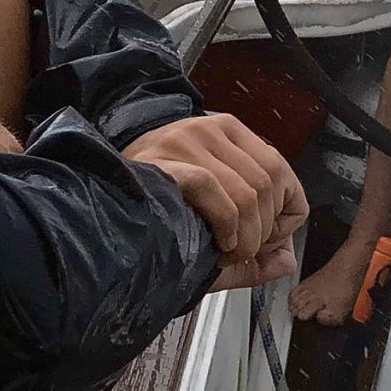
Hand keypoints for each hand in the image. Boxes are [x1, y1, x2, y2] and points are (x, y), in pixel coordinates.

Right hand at [122, 114, 308, 288]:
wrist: (103, 206)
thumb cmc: (159, 217)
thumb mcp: (215, 231)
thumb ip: (255, 253)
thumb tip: (288, 260)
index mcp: (230, 134)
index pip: (281, 170)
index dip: (283, 213)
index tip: (264, 240)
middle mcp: (212, 129)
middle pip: (269, 183)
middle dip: (263, 232)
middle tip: (240, 253)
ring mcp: (188, 140)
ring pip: (248, 192)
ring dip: (247, 238)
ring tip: (225, 253)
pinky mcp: (168, 160)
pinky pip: (218, 192)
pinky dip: (227, 227)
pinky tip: (218, 245)